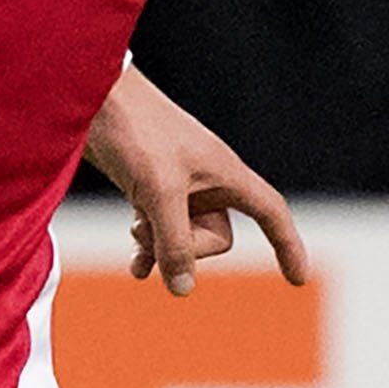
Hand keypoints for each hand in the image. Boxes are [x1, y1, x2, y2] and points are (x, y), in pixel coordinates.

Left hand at [85, 69, 305, 297]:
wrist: (91, 98)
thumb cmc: (133, 131)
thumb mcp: (157, 189)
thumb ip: (173, 241)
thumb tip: (182, 288)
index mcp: (225, 173)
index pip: (270, 213)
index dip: (287, 245)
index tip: (298, 280)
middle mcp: (207, 182)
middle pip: (216, 238)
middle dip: (184, 246)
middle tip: (148, 229)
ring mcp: (178, 187)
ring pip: (184, 239)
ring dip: (160, 247)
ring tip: (134, 234)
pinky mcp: (149, 188)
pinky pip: (160, 232)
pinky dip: (149, 249)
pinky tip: (136, 266)